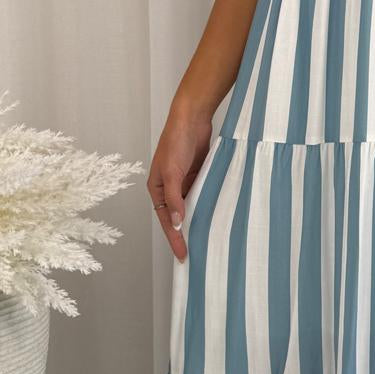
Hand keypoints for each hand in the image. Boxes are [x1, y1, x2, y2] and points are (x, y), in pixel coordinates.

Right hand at [147, 104, 212, 260]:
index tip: (183, 256)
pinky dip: (208, 205)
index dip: (174, 239)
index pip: (166, 221)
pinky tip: (217, 215)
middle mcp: (170, 188)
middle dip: (185, 234)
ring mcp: (185, 182)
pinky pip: (203, 195)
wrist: (192, 117)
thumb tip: (178, 223)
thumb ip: (175, 198)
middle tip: (196, 254)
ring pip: (192, 207)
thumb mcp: (173, 172)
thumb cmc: (176, 141)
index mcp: (157, 189)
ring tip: (208, 240)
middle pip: (178, 217)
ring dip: (198, 220)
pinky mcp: (199, 175)